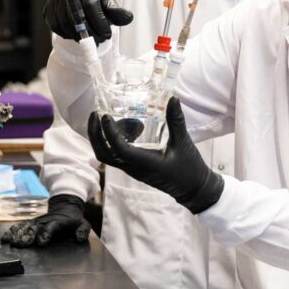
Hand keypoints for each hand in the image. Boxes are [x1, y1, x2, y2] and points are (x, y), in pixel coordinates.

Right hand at [1, 194, 91, 246]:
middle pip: (35, 229)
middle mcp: (45, 222)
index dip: (46, 234)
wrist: (65, 207)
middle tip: (21, 244)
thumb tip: (80, 237)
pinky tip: (4, 238)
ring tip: (10, 242)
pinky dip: (12, 231)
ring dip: (17, 234)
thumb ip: (83, 230)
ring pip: (25, 227)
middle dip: (28, 236)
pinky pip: (20, 226)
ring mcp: (36, 222)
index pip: (51, 228)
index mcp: (58, 222)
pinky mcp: (30, 223)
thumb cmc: (74, 219)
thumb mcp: (83, 223)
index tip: (42, 242)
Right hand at [43, 0, 132, 43]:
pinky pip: (54, 25)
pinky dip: (66, 34)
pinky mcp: (48, 6)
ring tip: (89, 40)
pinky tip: (76, 36)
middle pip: (75, 15)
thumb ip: (118, 13)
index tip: (107, 34)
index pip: (90, 5)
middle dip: (89, 33)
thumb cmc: (99, 2)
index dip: (99, 23)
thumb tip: (128, 18)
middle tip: (99, 41)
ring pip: (63, 22)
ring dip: (77, 36)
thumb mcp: (110, 5)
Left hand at [87, 97, 223, 213]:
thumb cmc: (189, 168)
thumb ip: (176, 121)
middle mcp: (133, 168)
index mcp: (144, 163)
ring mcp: (133, 169)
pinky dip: (114, 141)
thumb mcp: (184, 143)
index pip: (118, 149)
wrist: (193, 189)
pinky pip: (117, 155)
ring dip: (102, 138)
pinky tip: (125, 127)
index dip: (109, 132)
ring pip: (108, 155)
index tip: (105, 116)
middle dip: (95, 135)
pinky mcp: (135, 168)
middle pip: (103, 154)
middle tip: (95, 115)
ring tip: (106, 118)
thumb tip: (173, 99)